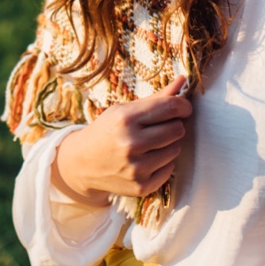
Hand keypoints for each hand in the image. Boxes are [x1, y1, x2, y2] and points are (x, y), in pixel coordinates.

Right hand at [50, 76, 191, 203]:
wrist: (81, 163)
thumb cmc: (106, 131)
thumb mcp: (124, 111)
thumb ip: (156, 98)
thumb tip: (183, 80)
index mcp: (125, 119)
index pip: (172, 107)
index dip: (183, 106)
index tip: (182, 108)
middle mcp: (131, 143)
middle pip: (178, 129)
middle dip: (174, 126)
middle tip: (160, 127)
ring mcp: (136, 167)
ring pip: (176, 149)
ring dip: (167, 145)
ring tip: (149, 144)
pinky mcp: (141, 185)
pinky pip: (169, 168)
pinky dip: (162, 163)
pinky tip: (146, 160)